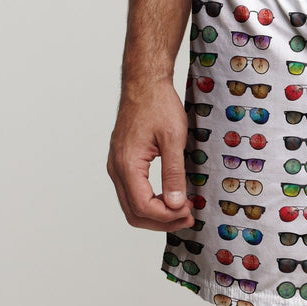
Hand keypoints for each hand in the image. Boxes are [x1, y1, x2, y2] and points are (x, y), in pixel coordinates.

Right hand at [107, 80, 194, 230]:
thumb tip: (175, 205)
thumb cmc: (159, 105)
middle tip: (189, 217)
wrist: (144, 84)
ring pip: (131, 205)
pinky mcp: (123, 162)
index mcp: (127, 164)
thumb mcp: (174, 138)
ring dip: (156, 214)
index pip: (143, 207)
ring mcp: (117, 166)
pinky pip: (132, 192)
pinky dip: (150, 202)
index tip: (189, 212)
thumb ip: (174, 173)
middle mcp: (116, 169)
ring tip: (182, 210)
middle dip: (162, 221)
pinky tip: (170, 197)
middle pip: (134, 212)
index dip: (167, 216)